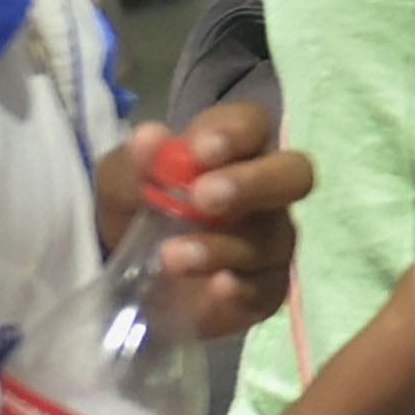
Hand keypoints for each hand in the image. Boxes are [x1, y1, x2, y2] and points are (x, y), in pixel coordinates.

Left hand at [98, 103, 312, 343]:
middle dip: (254, 182)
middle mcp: (265, 192)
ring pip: (271, 238)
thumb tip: (149, 137)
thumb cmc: (138, 212)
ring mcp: (271, 242)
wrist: (131, 278)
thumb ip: (134, 164)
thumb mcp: (120, 185)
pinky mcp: (265, 289)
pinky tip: (215, 287)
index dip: (233, 133)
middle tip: (204, 197)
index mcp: (234, 151)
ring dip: (221, 245)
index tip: (198, 151)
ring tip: (171, 255)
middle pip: (294, 174)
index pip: (253, 125)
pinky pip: (267, 287)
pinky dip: (242, 287)